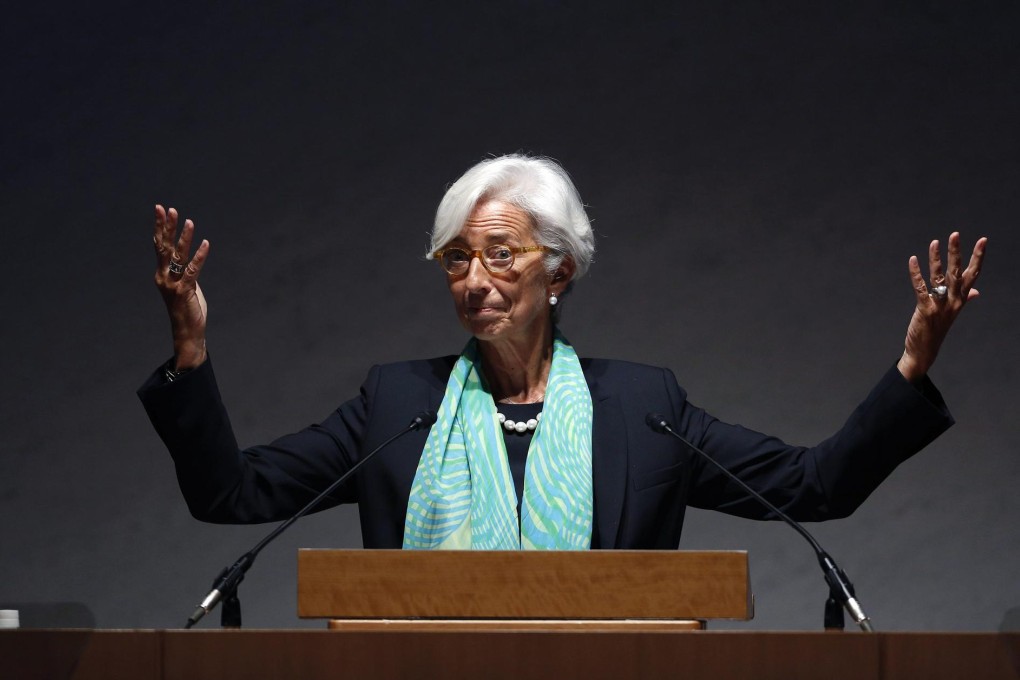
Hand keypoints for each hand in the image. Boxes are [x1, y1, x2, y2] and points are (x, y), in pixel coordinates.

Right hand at [153, 204, 209, 369]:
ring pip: (177, 256)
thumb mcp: (185, 286)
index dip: (160, 227)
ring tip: (189, 221)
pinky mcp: (184, 291)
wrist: (188, 332)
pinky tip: (205, 243)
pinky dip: (200, 256)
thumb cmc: (187, 309)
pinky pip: (193, 270)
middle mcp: (163, 277)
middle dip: (166, 227)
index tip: (161, 210)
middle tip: (168, 208)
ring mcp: (172, 284)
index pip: (159, 246)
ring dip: (184, 238)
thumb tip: (190, 260)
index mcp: (161, 274)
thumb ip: (185, 272)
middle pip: (163, 247)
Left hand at [897, 232, 986, 380]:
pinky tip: (913, 260)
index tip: (982, 241)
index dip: (977, 257)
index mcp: (960, 300)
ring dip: (936, 259)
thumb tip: (976, 291)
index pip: (972, 275)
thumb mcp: (953, 313)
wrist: (925, 351)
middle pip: (957, 273)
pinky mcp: (925, 310)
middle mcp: (953, 301)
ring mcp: (940, 306)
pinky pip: (921, 288)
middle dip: (956, 253)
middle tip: (955, 234)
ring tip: (934, 242)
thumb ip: (965, 299)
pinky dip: (916, 274)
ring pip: (940, 278)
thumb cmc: (937, 329)